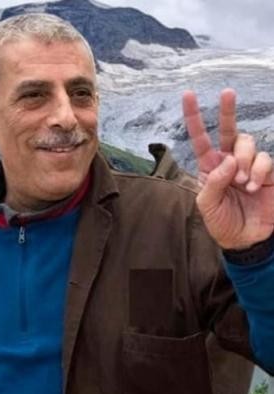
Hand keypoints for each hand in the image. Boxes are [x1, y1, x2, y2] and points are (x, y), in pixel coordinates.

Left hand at [183, 88, 273, 248]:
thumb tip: (228, 160)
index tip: (188, 94)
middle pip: (228, 129)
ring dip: (245, 160)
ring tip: (243, 183)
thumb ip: (214, 182)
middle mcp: (229, 160)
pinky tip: (254, 186)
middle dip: (227, 110)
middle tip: (227, 92)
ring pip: (248, 143)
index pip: (200, 137)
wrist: (245, 239)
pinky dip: (259, 171)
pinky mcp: (269, 172)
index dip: (194, 117)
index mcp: (209, 165)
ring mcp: (250, 164)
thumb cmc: (222, 221)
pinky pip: (266, 159)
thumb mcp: (207, 205)